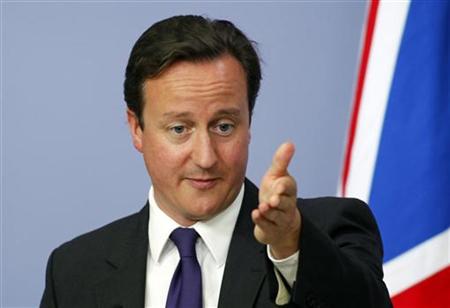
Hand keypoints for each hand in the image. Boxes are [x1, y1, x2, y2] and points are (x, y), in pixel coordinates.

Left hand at [252, 142, 300, 258]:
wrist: (279, 221)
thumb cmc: (276, 194)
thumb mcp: (277, 176)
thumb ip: (281, 161)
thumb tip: (289, 143)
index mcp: (288, 189)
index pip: (288, 187)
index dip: (284, 186)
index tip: (278, 185)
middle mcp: (286, 205)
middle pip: (285, 203)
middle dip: (279, 201)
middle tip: (272, 199)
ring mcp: (279, 219)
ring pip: (276, 215)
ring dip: (269, 211)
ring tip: (262, 207)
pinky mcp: (271, 229)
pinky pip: (266, 225)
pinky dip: (261, 220)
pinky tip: (255, 214)